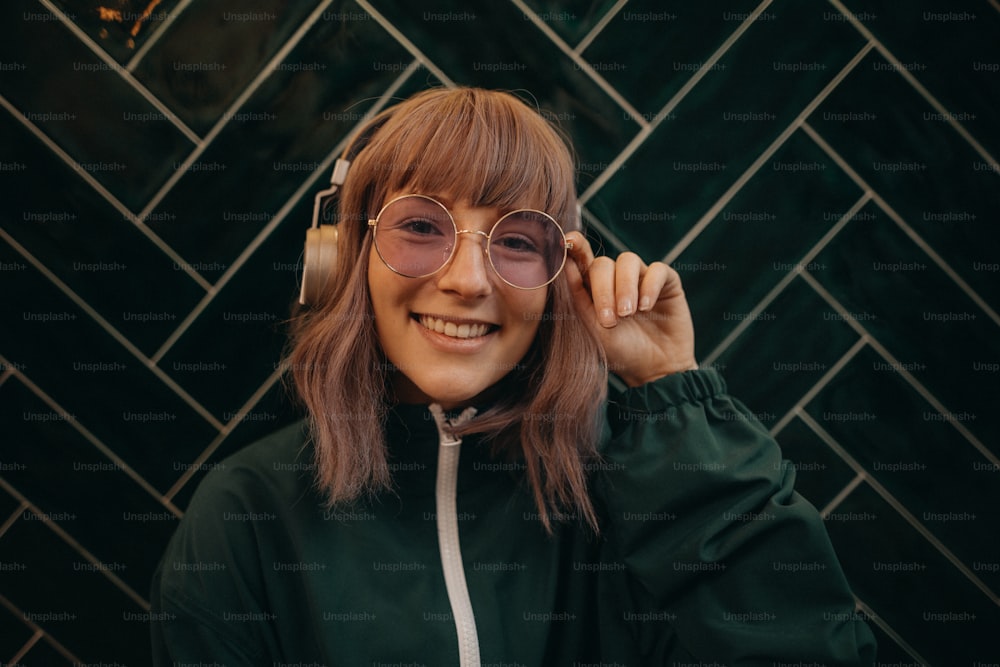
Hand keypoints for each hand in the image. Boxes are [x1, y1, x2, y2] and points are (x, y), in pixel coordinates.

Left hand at [564, 231, 697, 386]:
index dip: (575, 247)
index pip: (582, 260)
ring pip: (628, 261)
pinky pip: (657, 270)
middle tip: (610, 320)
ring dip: (625, 287)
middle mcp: (617, 278)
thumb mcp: (593, 326)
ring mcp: (642, 278)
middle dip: (604, 290)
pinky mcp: (667, 282)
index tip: (568, 242)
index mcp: (594, 287)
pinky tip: (646, 307)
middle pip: (603, 263)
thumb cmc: (620, 351)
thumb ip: (578, 294)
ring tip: (628, 314)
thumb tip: (565, 261)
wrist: (655, 370)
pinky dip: (649, 286)